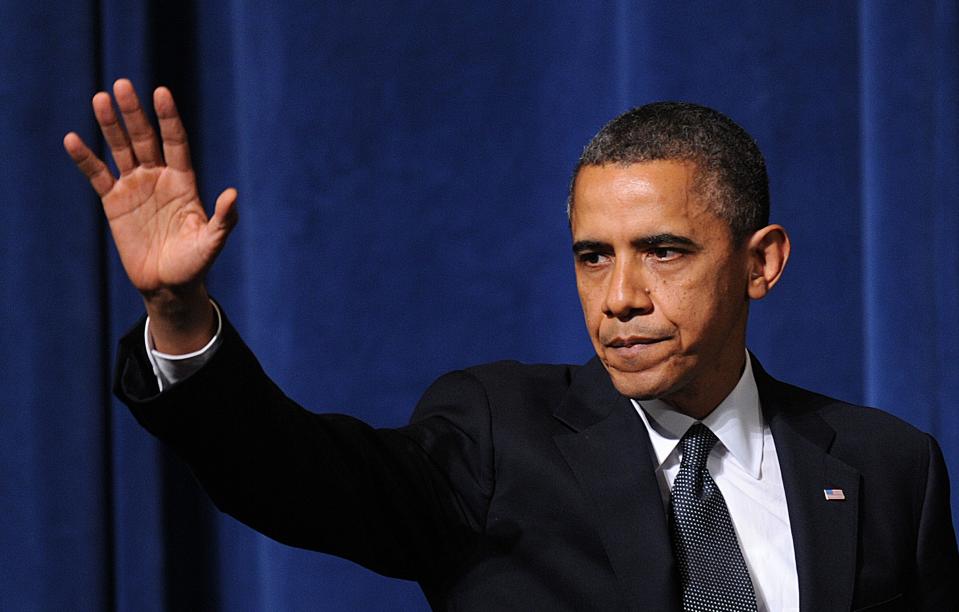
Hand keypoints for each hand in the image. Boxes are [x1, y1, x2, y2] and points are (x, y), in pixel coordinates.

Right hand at [64, 79, 236, 350]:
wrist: (168, 285)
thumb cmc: (195, 263)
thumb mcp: (212, 242)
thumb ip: (223, 219)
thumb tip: (233, 193)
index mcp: (184, 181)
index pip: (176, 141)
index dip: (168, 118)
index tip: (161, 92)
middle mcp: (159, 177)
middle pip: (145, 138)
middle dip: (134, 113)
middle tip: (122, 85)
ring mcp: (136, 187)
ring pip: (120, 149)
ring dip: (110, 126)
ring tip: (100, 98)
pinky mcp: (114, 203)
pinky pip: (98, 176)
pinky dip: (86, 159)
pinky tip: (73, 139)